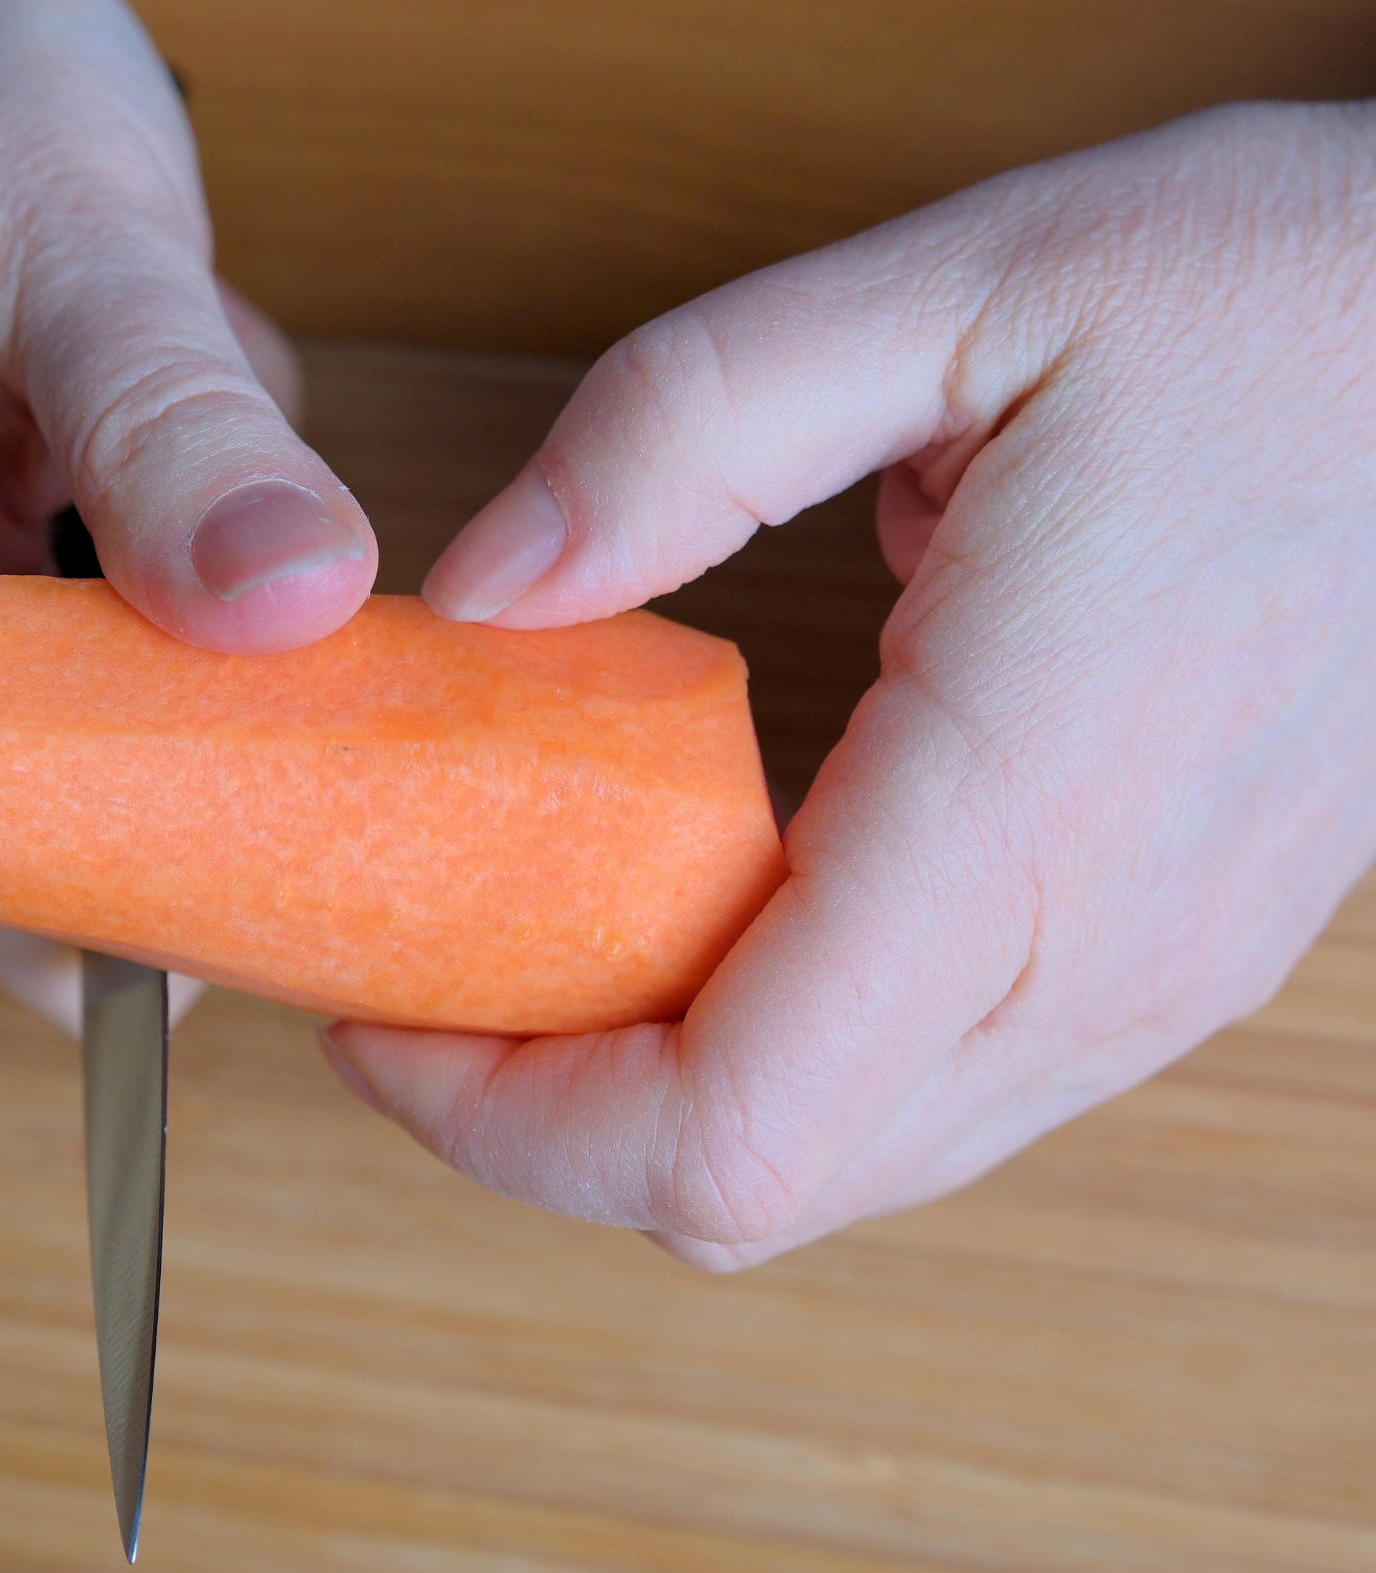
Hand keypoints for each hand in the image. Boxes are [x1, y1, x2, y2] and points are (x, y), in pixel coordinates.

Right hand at [0, 0, 365, 1031]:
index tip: (356, 848)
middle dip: (230, 748)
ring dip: (208, 635)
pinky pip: (107, 618)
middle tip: (334, 636)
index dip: (195, 915)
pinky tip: (171, 426)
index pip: (28, 913)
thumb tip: (298, 607)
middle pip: (79, 832)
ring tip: (206, 465)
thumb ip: (174, 440)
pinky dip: (179, 551)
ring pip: (110, 720)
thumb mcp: (69, 256)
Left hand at [326, 103, 1375, 1267]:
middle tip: (424, 974)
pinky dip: (767, 1059)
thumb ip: (676, 435)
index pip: (721, 1128)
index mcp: (1015, 813)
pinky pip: (922, 1099)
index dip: (502, 1121)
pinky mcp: (1164, 963)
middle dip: (537, 1124)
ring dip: (646, 1099)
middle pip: (752, 1195)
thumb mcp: (947, 290)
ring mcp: (1145, 984)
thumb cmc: (1279, 305)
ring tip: (533, 946)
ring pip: (837, 1173)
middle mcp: (1091, 956)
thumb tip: (481, 590)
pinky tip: (698, 919)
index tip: (381, 1012)